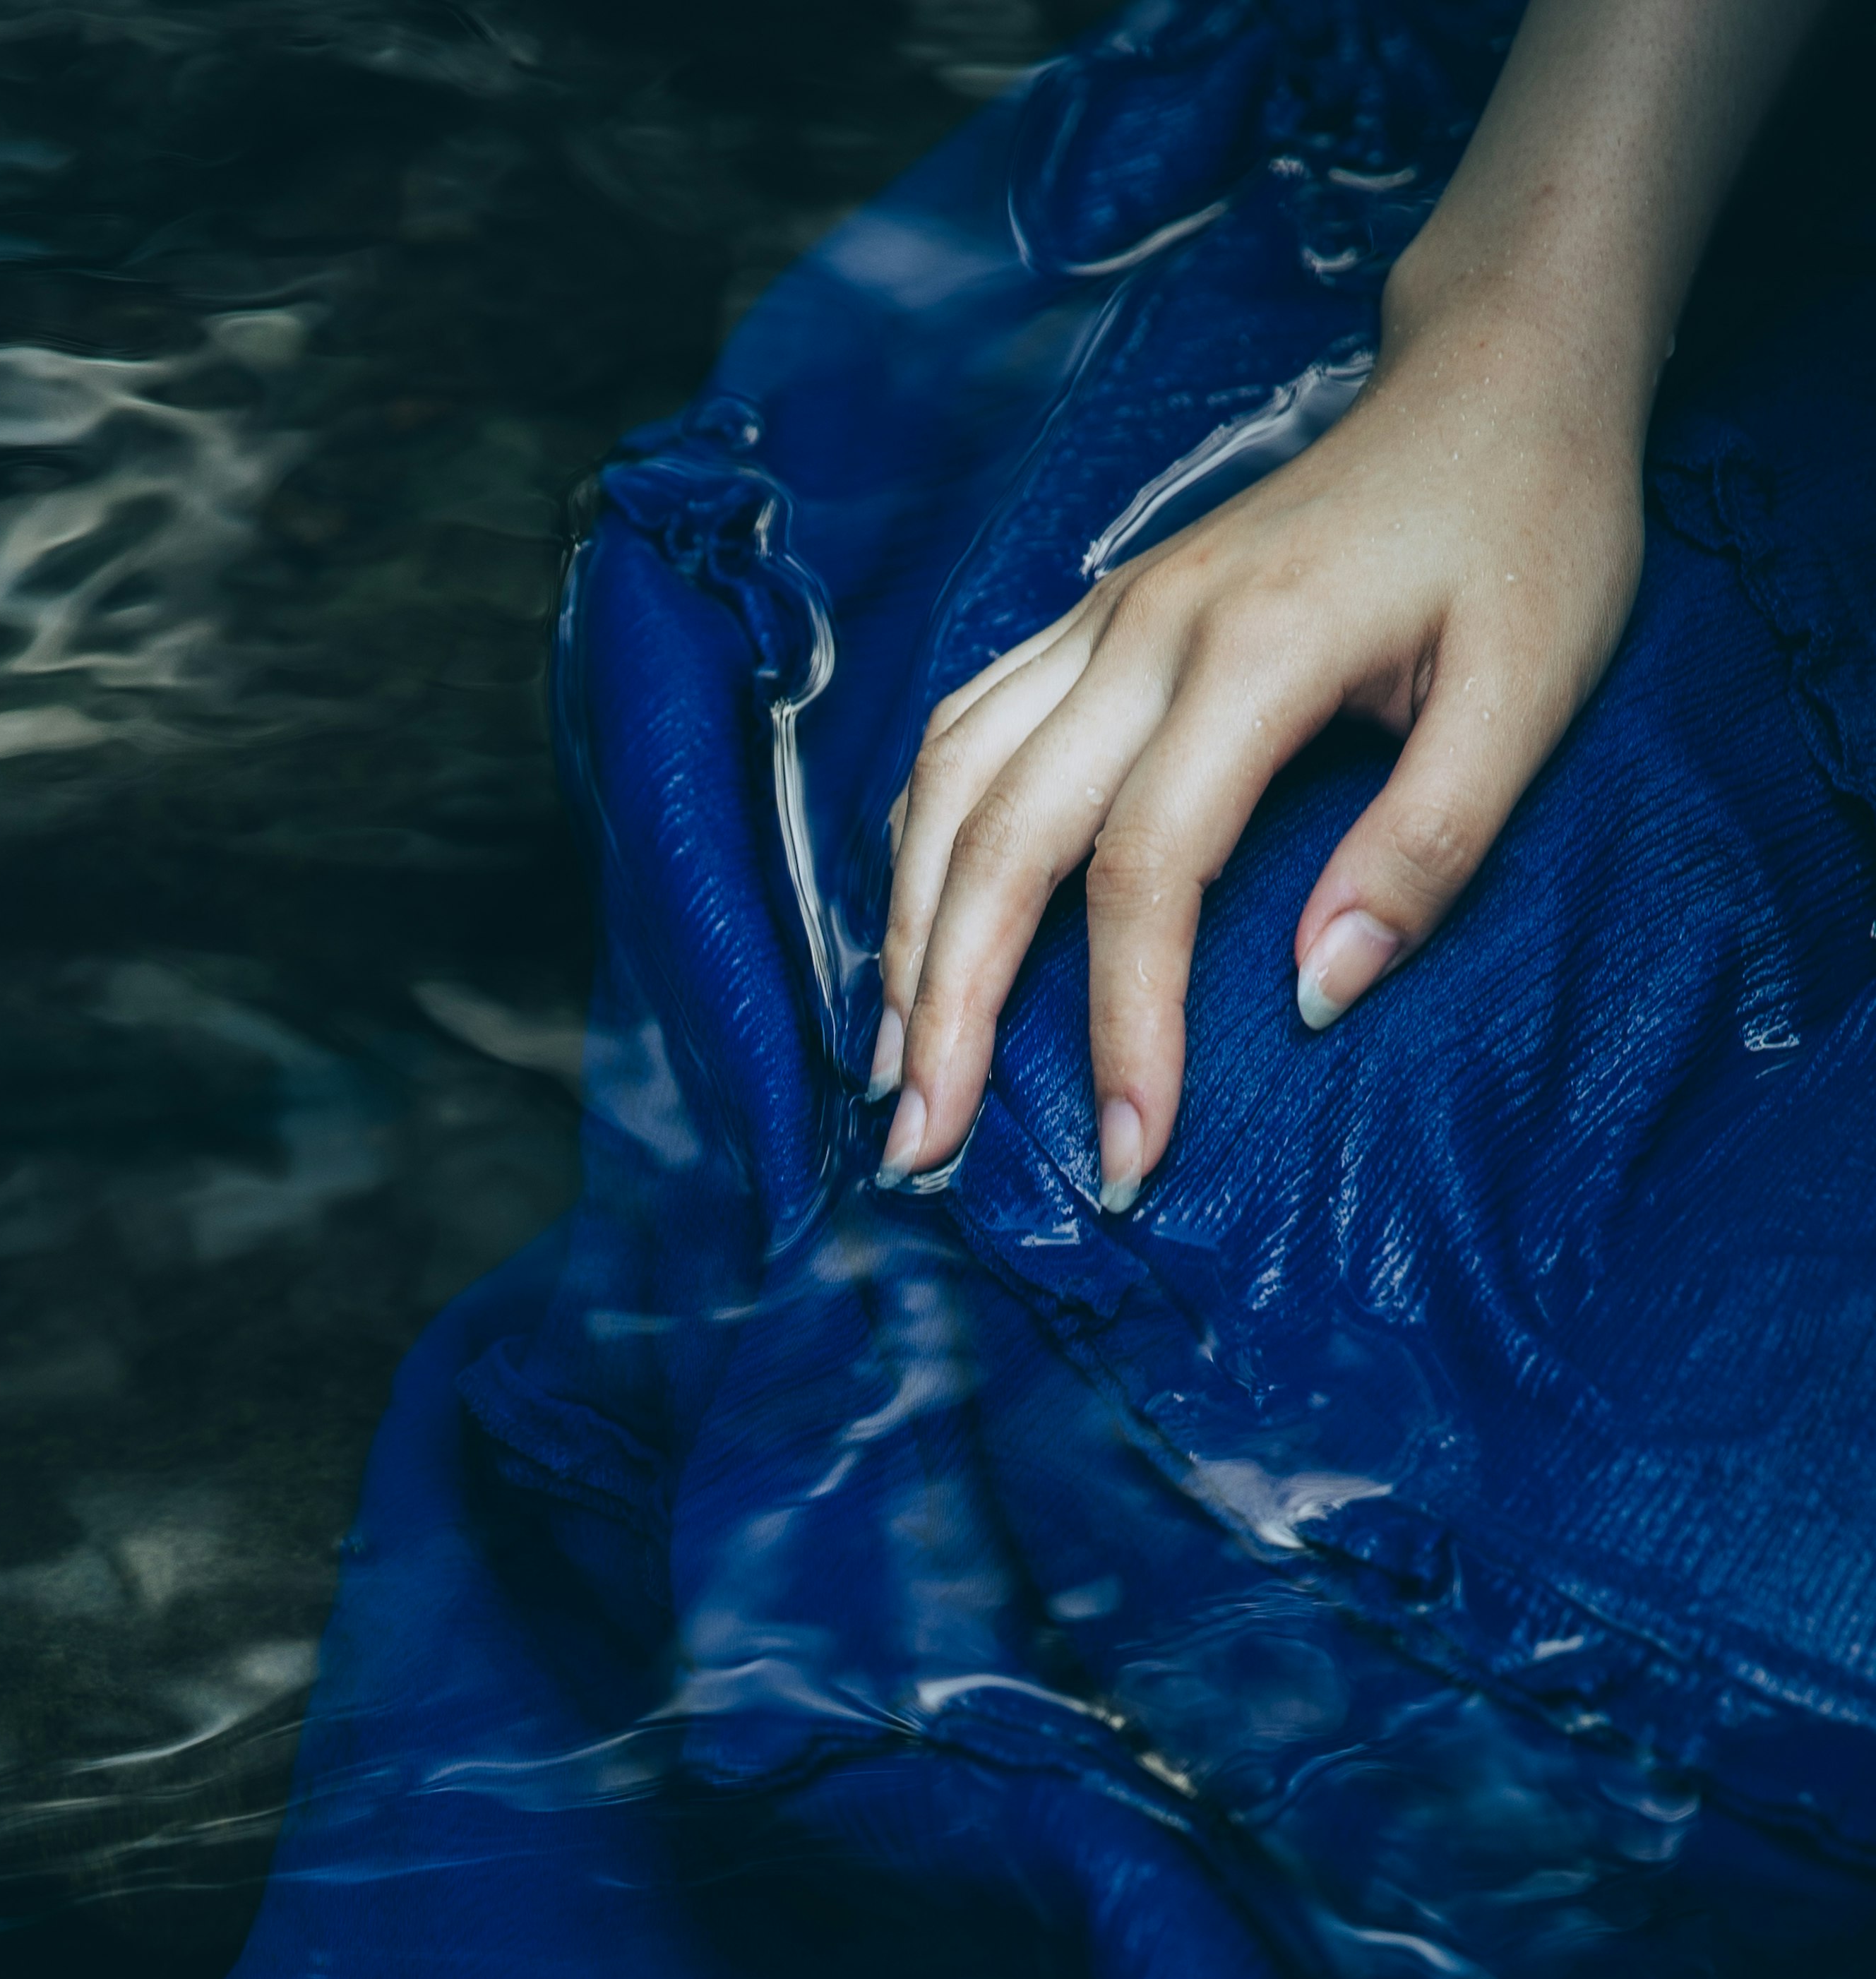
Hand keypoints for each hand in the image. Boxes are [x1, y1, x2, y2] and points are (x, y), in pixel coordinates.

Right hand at [871, 298, 1647, 1210]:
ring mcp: (1103, 617)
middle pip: (1000, 839)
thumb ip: (1430, 845)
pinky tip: (911, 930)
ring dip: (904, 935)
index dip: (1124, 1026)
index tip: (1128, 1152)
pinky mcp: (1093, 619)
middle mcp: (1144, 631)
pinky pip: (962, 733)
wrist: (1495, 378)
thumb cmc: (1529, 531)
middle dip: (950, 1009)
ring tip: (892, 1066)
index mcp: (1251, 652)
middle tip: (923, 1151)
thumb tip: (1316, 998)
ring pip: (948, 785)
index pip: (1144, 872)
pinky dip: (917, 843)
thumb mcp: (1534, 690)